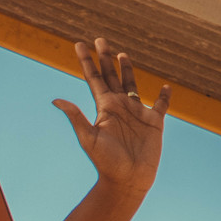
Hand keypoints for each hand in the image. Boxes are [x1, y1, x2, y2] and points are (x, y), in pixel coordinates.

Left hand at [53, 38, 170, 194]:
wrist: (127, 180)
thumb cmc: (106, 163)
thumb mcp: (88, 138)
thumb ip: (76, 117)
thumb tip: (56, 100)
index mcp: (104, 108)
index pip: (94, 79)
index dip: (87, 62)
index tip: (80, 44)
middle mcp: (119, 107)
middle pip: (112, 76)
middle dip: (105, 58)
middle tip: (100, 40)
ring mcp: (137, 113)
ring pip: (132, 85)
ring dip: (128, 70)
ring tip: (122, 54)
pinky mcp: (154, 122)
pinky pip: (160, 104)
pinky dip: (164, 95)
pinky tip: (165, 86)